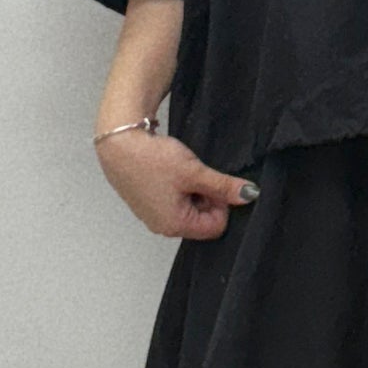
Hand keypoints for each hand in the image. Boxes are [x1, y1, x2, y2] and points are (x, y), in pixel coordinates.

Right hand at [95, 131, 258, 238]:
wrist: (119, 142)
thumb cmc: (152, 159)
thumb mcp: (194, 172)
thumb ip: (223, 186)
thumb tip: (249, 195)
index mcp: (175, 225)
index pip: (216, 226)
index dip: (221, 204)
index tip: (214, 183)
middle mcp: (162, 226)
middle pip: (202, 219)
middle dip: (206, 197)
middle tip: (197, 175)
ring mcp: (152, 215)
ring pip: (188, 208)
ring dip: (192, 190)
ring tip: (181, 171)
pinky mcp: (147, 202)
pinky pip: (173, 201)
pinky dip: (178, 187)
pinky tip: (170, 171)